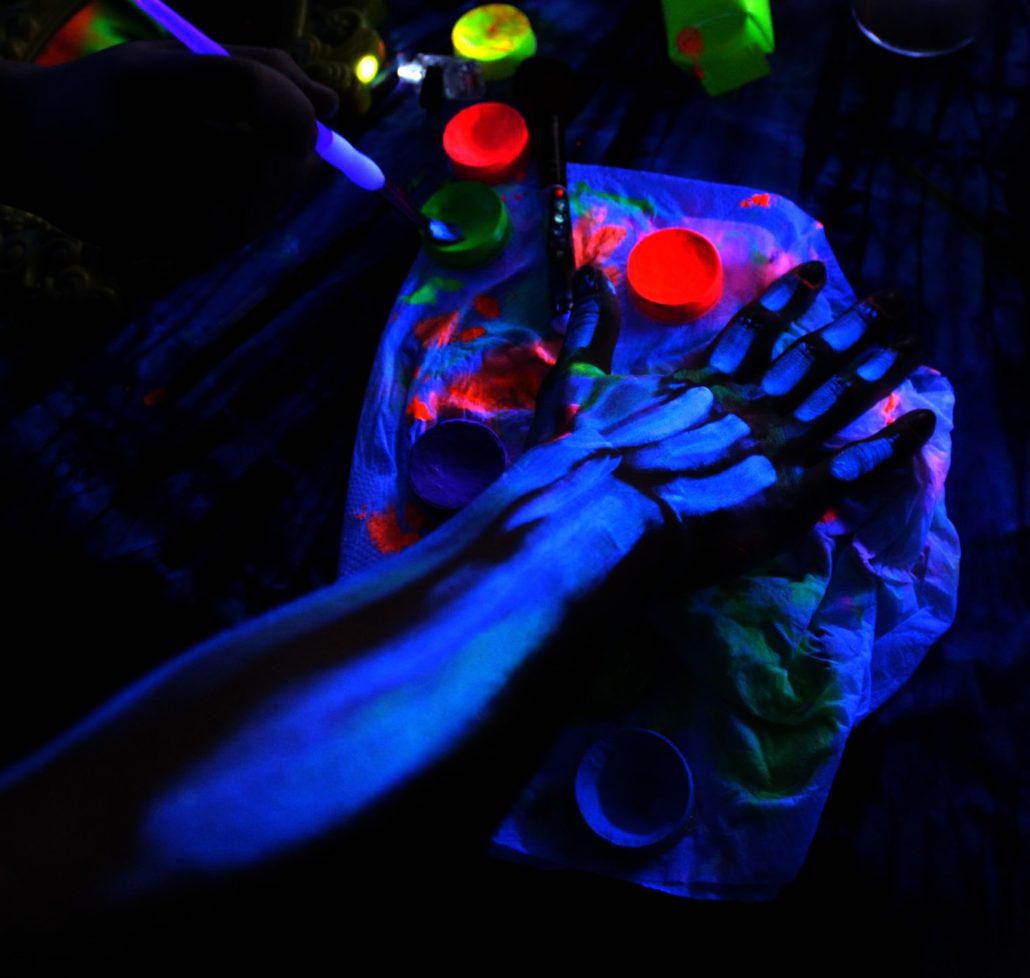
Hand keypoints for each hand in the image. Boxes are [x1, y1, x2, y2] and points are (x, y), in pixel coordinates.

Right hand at [2, 41, 338, 266]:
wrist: (28, 144)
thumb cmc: (119, 92)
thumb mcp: (177, 61)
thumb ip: (259, 70)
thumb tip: (334, 108)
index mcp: (146, 84)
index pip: (247, 91)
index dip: (294, 107)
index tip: (312, 116)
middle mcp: (140, 147)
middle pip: (260, 166)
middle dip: (297, 161)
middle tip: (299, 149)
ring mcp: (141, 206)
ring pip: (254, 212)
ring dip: (277, 192)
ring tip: (261, 167)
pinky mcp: (147, 245)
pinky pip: (229, 237)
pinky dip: (248, 216)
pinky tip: (231, 196)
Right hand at [527, 261, 934, 579]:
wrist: (597, 515)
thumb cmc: (581, 456)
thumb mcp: (577, 382)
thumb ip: (592, 329)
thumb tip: (589, 274)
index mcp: (701, 381)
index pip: (756, 330)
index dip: (788, 301)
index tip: (819, 273)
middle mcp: (747, 404)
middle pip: (812, 358)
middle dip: (854, 327)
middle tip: (893, 301)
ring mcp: (774, 446)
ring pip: (840, 398)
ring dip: (880, 367)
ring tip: (914, 339)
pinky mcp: (792, 494)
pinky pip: (854, 466)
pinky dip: (891, 446)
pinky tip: (924, 424)